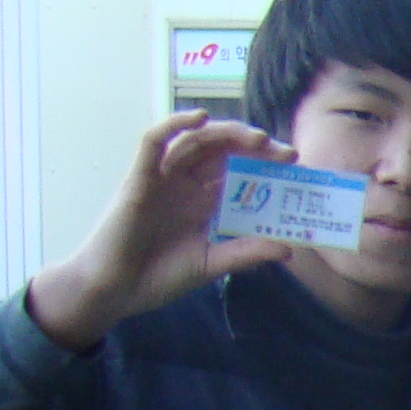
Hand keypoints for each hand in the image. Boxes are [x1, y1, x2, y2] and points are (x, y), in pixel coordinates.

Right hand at [25, 110, 296, 352]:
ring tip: (258, 138)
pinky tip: (199, 118)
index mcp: (203, 202)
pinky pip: (153, 141)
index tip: (294, 167)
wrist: (116, 291)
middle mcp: (184, 184)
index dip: (264, 165)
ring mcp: (161, 178)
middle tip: (286, 153)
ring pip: (194, 141)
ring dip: (226, 134)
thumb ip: (246, 253)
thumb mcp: (212, 264)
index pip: (237, 172)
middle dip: (253, 146)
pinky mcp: (138, 177)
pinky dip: (174, 124)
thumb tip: (289, 249)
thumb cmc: (158, 276)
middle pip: (221, 151)